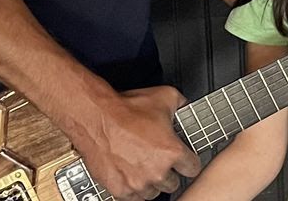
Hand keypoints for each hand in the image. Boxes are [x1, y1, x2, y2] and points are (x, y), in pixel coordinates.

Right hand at [62, 85, 200, 199]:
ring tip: (142, 166)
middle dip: (167, 172)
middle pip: (173, 183)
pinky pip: (133, 197)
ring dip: (150, 182)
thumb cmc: (125, 110)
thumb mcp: (164, 96)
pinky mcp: (120, 189)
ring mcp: (138, 183)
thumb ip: (181, 105)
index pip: (192, 168)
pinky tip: (130, 173)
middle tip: (159, 160)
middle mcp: (157, 171)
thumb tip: (187, 107)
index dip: (188, 161)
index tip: (184, 159)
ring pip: (153, 192)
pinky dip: (132, 187)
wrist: (95, 117)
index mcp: (172, 152)